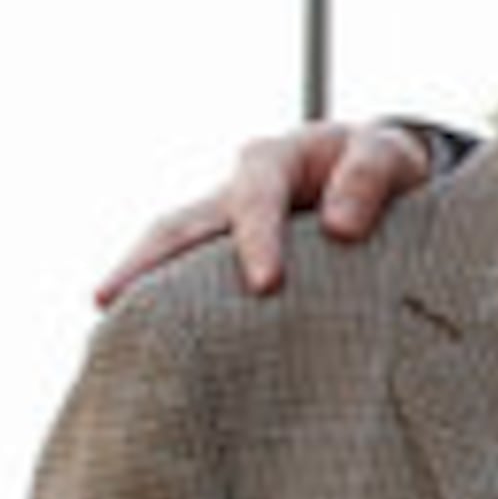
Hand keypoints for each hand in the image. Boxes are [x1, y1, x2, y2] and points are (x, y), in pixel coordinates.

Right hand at [92, 120, 434, 305]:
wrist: (382, 171)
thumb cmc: (385, 164)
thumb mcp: (388, 156)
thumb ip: (368, 178)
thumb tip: (340, 229)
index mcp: (273, 161)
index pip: (255, 200)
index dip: (256, 240)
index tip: (265, 285)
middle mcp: (236, 192)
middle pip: (179, 225)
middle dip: (144, 261)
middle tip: (110, 301)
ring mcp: (224, 226)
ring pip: (172, 252)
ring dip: (139, 286)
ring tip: (109, 328)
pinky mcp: (229, 259)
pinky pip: (192, 281)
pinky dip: (168, 305)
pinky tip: (149, 342)